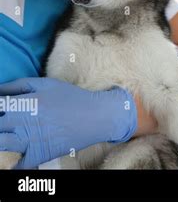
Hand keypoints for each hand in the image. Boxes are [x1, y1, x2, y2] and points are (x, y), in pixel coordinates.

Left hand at [0, 78, 136, 168]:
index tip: (2, 109)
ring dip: (0, 139)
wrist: (96, 116)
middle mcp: (23, 122)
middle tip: (7, 123)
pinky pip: (18, 165)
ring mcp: (30, 140)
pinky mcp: (39, 154)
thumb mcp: (46, 84)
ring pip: (0, 144)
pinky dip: (13, 164)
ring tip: (9, 135)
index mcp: (23, 103)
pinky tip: (15, 157)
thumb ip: (18, 85)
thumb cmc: (72, 98)